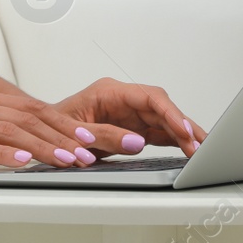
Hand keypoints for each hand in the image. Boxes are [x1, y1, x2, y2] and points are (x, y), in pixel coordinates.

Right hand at [0, 87, 118, 173]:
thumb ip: (2, 132)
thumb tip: (39, 143)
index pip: (33, 109)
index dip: (63, 123)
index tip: (87, 137)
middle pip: (28, 119)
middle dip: (61, 136)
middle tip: (86, 152)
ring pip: (10, 133)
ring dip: (41, 148)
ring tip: (65, 159)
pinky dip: (4, 156)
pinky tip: (21, 163)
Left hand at [52, 77, 206, 159]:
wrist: (41, 134)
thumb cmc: (53, 127)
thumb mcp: (76, 133)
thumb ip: (105, 136)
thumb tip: (137, 141)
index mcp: (109, 92)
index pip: (148, 97)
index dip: (170, 113)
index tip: (185, 129)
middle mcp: (122, 100)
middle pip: (161, 108)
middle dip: (183, 125)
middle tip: (201, 145)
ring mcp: (128, 114)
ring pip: (163, 120)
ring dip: (183, 134)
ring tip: (202, 150)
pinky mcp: (131, 128)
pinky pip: (158, 132)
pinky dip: (173, 141)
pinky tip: (188, 149)